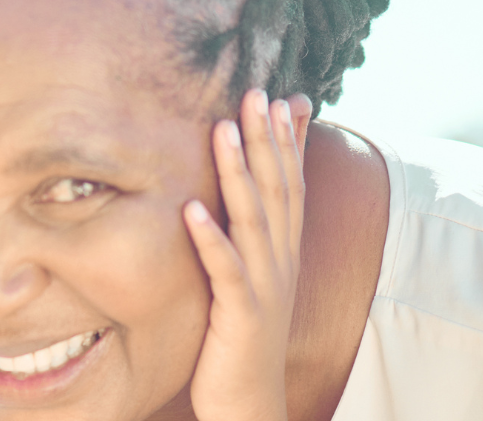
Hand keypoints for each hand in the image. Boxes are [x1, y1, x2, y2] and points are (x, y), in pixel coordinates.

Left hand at [184, 90, 309, 420]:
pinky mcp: (240, 313)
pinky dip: (210, 239)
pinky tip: (192, 210)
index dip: (286, 140)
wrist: (250, 400)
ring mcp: (264, 286)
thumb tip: (238, 194)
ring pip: (254, 219)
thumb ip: (249, 235)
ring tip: (221, 130)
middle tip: (253, 92)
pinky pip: (224, 270)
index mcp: (283, 251)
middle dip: (266, 139)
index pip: (291, 184)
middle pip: (277, 189)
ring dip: (238, 172)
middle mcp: (280, 261)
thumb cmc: (242, 335)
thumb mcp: (251, 278)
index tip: (279, 96)